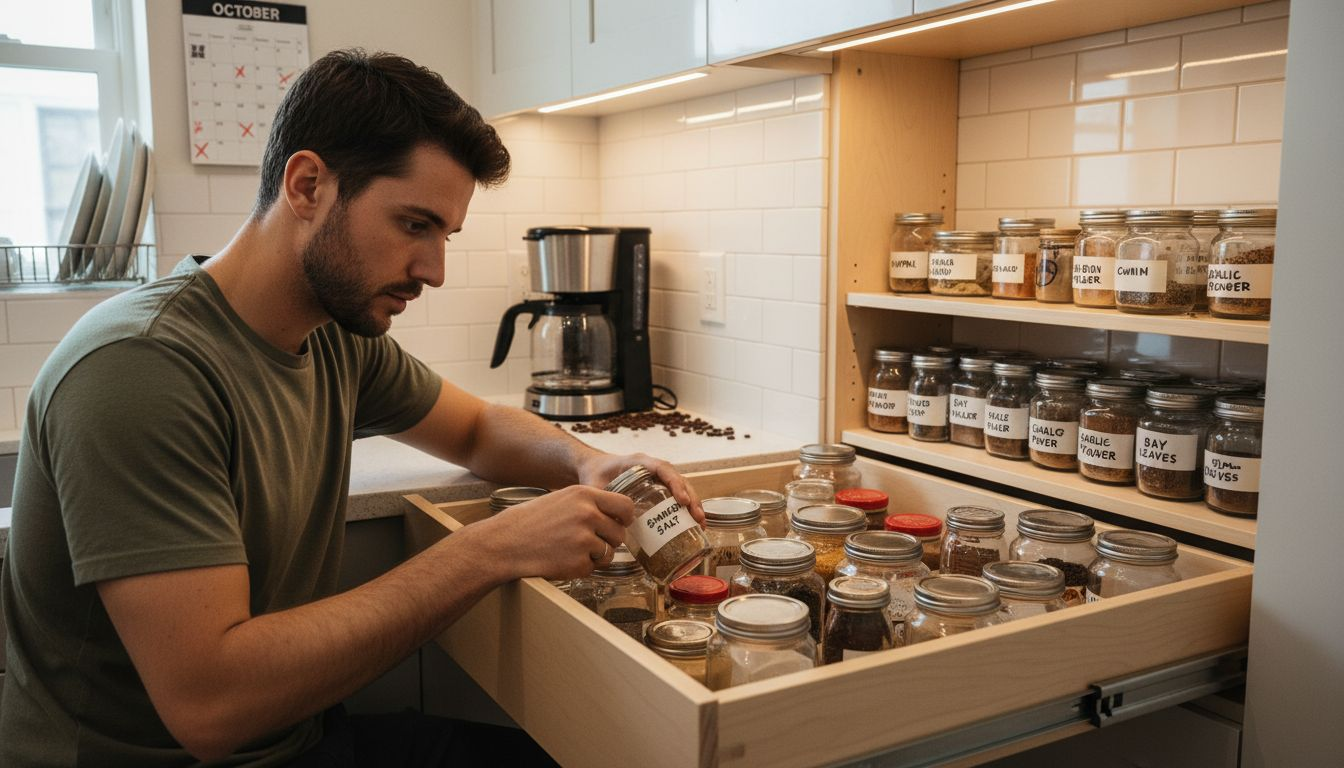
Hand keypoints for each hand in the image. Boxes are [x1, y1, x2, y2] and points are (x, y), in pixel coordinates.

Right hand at [471, 484, 635, 580]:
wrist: (504, 544)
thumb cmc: (530, 522)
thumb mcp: (561, 500)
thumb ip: (589, 504)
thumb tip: (617, 515)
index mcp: (584, 495)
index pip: (625, 506)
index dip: (625, 518)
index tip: (620, 523)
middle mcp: (588, 514)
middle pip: (619, 533)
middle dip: (608, 541)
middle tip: (586, 542)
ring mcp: (584, 539)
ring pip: (609, 553)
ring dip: (594, 556)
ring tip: (568, 550)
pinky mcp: (579, 563)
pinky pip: (592, 568)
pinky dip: (580, 568)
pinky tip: (561, 560)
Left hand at [576, 452, 704, 524]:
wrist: (592, 468)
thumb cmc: (594, 474)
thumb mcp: (594, 486)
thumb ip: (600, 501)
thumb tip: (611, 526)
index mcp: (639, 462)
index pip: (663, 468)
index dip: (675, 483)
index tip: (682, 500)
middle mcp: (652, 468)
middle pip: (678, 480)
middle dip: (691, 498)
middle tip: (698, 518)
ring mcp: (657, 478)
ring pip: (681, 488)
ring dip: (693, 505)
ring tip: (700, 524)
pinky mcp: (658, 488)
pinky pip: (676, 496)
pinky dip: (686, 509)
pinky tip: (692, 525)